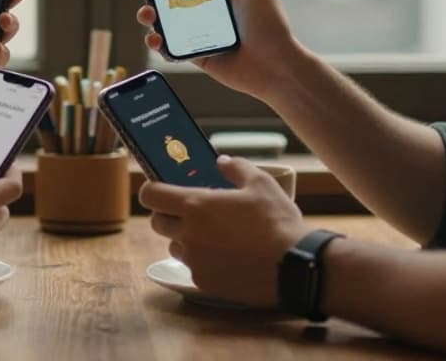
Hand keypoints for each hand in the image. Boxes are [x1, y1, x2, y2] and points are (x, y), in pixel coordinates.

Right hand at [129, 0, 299, 102]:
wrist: (276, 67)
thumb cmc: (271, 25)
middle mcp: (207, 9)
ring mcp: (199, 32)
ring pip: (166, 20)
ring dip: (149, 14)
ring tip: (147, 13)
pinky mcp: (195, 54)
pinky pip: (170, 47)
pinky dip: (157, 42)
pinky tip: (155, 37)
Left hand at [139, 156, 308, 306]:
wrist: (295, 267)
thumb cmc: (277, 221)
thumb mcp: (261, 183)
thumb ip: (236, 167)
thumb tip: (221, 162)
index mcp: (196, 206)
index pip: (150, 195)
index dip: (152, 189)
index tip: (161, 188)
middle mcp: (188, 234)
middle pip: (157, 222)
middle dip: (168, 214)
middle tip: (191, 210)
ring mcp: (195, 261)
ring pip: (175, 246)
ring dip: (185, 238)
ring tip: (213, 234)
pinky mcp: (205, 283)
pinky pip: (193, 267)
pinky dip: (203, 260)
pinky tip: (227, 256)